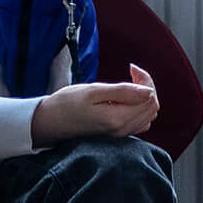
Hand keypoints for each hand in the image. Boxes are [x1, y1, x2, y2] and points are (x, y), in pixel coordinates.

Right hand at [31, 65, 159, 144]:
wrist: (50, 122)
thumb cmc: (68, 103)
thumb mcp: (93, 91)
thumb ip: (122, 91)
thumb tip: (149, 91)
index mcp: (118, 120)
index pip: (149, 99)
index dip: (146, 80)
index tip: (132, 68)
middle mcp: (123, 130)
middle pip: (152, 107)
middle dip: (147, 86)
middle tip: (132, 72)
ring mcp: (121, 134)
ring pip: (148, 114)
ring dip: (144, 95)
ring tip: (129, 81)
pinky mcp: (117, 133)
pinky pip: (139, 120)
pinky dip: (138, 105)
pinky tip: (125, 96)